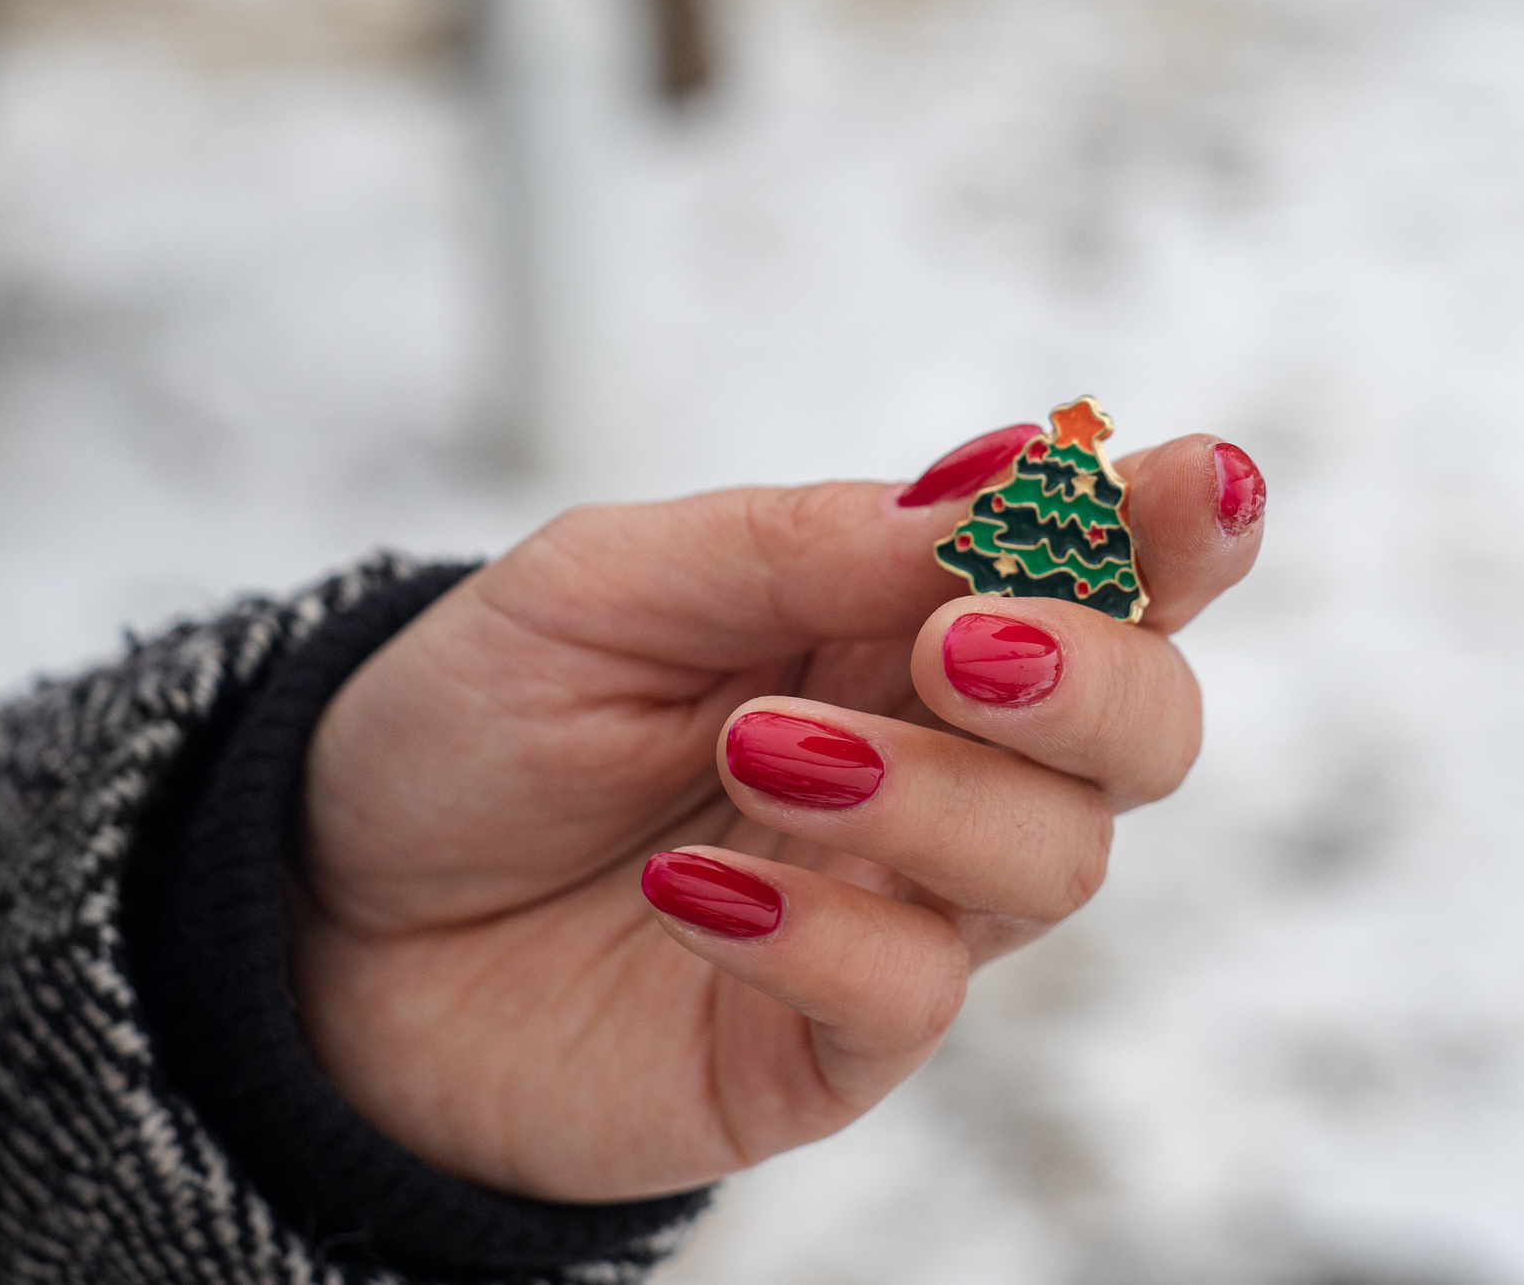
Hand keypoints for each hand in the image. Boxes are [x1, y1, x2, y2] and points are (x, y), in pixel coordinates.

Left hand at [291, 430, 1264, 1201]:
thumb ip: (799, 543)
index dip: (1166, 534)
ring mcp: (888, 910)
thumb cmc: (473, 727)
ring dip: (931, 792)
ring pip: (1051, 864)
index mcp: (886, 627)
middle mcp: (928, 768)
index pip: (1087, 578)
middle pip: (1139, 733)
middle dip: (1093, 676)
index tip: (1199, 484)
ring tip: (757, 749)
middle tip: (956, 643)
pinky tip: (693, 887)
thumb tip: (1007, 475)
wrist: (325, 910)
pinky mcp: (820, 1048)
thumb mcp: (601, 587)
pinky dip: (823, 931)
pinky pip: (909, 1000)